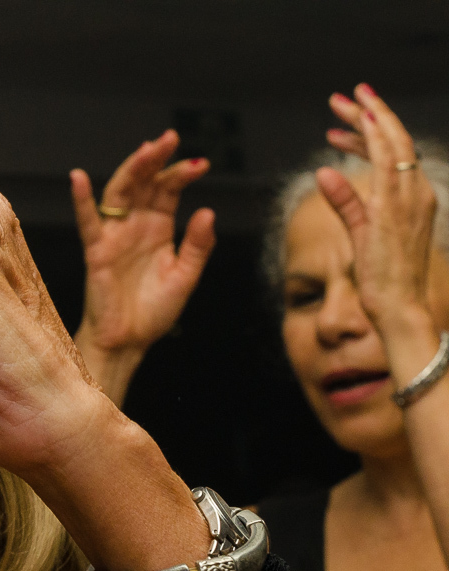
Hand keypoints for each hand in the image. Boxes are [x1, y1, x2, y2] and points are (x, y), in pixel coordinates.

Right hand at [71, 131, 214, 405]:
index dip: (181, 174)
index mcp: (158, 229)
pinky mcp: (96, 251)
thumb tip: (208, 211)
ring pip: (119, 193)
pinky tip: (77, 178)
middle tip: (170, 139)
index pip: (168, 191)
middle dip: (156, 161)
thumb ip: (197, 245)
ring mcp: (114, 236)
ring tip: (146, 150)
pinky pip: (87, 222)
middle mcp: (135, 226)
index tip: (201, 164)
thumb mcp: (185, 276)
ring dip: (131, 170)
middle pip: (143, 184)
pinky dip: (81, 200)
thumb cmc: (154, 312)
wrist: (128, 341)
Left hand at [320, 84, 437, 336]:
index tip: (349, 115)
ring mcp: (409, 200)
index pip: (393, 154)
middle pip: (395, 141)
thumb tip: (323, 174)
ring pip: (393, 145)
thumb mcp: (361, 232)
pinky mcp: (394, 211)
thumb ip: (346, 202)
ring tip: (341, 103)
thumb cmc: (383, 277)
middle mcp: (417, 193)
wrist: (400, 306)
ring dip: (368, 120)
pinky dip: (372, 143)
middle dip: (369, 114)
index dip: (372, 131)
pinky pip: (387, 167)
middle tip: (342, 96)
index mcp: (413, 198)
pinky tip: (346, 131)